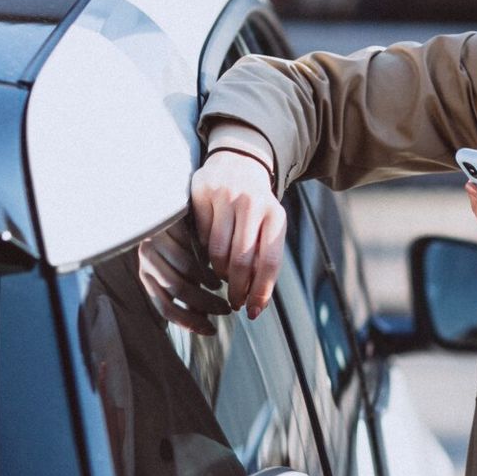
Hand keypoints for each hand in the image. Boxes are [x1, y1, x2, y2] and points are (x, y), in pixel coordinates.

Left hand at [137, 215, 230, 334]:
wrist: (177, 203)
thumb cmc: (186, 240)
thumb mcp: (187, 269)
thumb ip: (193, 292)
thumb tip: (206, 323)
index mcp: (148, 276)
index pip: (165, 308)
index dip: (188, 323)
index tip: (210, 329)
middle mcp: (147, 261)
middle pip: (176, 293)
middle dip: (204, 305)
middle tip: (225, 309)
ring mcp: (153, 244)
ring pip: (182, 276)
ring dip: (206, 287)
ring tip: (222, 287)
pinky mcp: (165, 229)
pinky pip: (186, 255)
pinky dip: (204, 266)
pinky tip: (218, 267)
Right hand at [188, 149, 285, 318]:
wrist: (239, 163)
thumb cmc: (257, 207)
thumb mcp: (270, 227)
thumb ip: (265, 260)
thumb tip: (257, 305)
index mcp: (276, 215)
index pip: (269, 262)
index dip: (260, 291)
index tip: (253, 311)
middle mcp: (252, 203)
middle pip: (241, 260)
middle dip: (237, 289)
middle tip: (234, 302)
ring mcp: (226, 196)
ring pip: (217, 251)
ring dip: (218, 273)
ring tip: (222, 277)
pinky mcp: (203, 192)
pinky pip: (200, 236)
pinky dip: (204, 250)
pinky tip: (209, 251)